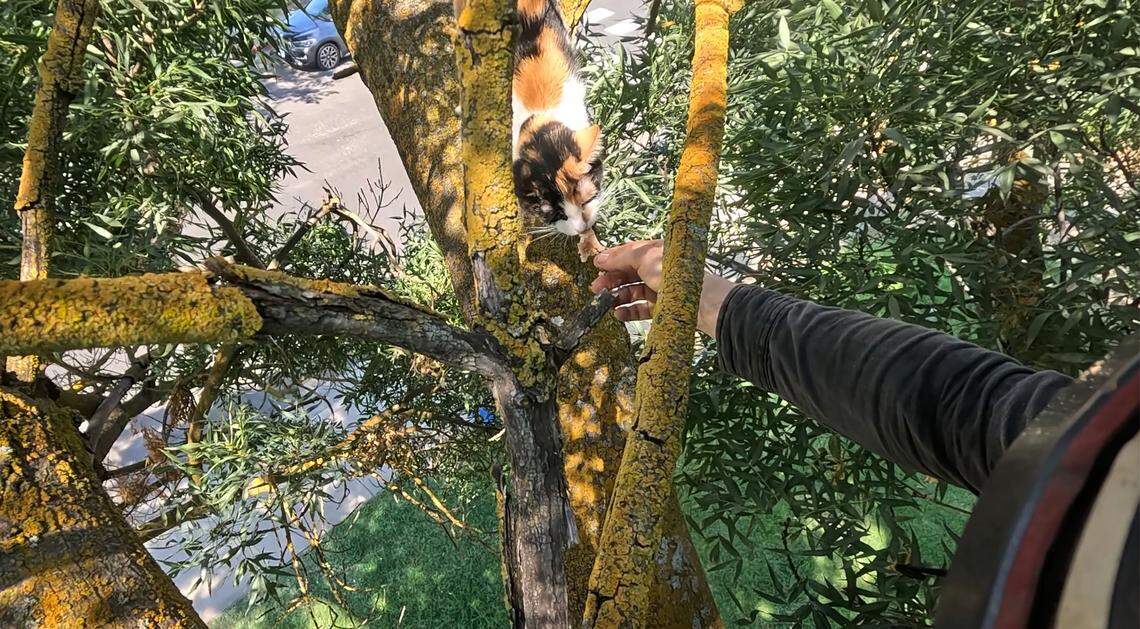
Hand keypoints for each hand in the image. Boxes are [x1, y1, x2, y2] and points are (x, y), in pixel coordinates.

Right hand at [589, 239, 735, 335]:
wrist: (698, 300)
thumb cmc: (671, 272)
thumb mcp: (644, 257)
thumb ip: (620, 257)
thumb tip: (599, 258)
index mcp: (654, 252)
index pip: (628, 253)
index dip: (611, 259)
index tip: (595, 266)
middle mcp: (656, 269)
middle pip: (628, 273)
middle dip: (611, 280)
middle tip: (594, 289)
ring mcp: (658, 289)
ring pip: (632, 292)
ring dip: (617, 296)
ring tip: (604, 303)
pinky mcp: (661, 307)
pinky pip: (640, 309)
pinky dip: (628, 311)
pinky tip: (618, 314)